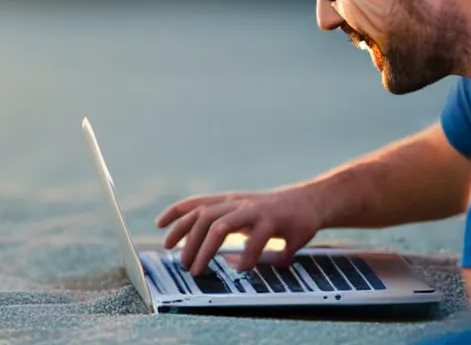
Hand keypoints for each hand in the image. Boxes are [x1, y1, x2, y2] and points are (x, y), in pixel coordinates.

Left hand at [155, 185, 322, 275]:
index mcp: (231, 201)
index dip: (176, 213)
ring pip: (222, 226)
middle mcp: (239, 203)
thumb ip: (226, 223)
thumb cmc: (274, 211)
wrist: (311, 201)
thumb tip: (199, 246)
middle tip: (182, 264)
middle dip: (187, 240)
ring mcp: (256, 211)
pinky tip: (242, 269)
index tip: (159, 227)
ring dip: (205, 250)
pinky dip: (245, 257)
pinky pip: (255, 241)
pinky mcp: (275, 221)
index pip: (198, 203)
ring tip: (198, 270)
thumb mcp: (246, 212)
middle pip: (204, 217)